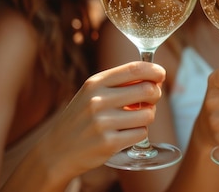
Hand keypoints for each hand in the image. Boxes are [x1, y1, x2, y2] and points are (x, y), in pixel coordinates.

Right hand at [33, 61, 165, 179]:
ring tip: (133, 120)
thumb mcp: (93, 92)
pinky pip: (141, 133)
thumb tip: (155, 77)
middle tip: (150, 101)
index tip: (161, 75)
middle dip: (155, 95)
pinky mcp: (109, 143)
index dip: (154, 70)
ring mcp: (103, 123)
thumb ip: (119, 82)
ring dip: (147, 117)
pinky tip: (125, 134)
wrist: (57, 150)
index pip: (135, 68)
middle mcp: (98, 100)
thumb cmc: (82, 117)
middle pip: (148, 90)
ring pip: (148, 114)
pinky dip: (139, 133)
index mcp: (96, 83)